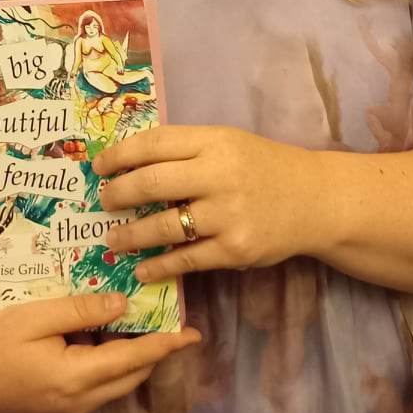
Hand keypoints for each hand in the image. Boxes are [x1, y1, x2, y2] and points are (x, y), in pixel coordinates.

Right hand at [0, 292, 200, 412]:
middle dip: (156, 350)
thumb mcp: (34, 318)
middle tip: (172, 320)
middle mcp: (80, 402)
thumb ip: (80, 310)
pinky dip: (113, 366)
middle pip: (132, 375)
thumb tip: (123, 305)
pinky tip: (107, 340)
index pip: (134, 359)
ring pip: (118, 385)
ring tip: (144, 325)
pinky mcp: (61, 412)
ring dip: (134, 358)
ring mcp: (71, 412)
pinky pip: (100, 389)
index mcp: (76, 378)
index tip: (194, 333)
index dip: (166, 345)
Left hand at [93, 124, 319, 282]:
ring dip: (130, 235)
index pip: (154, 144)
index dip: (119, 155)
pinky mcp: (235, 250)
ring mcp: (228, 215)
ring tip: (113, 240)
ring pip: (164, 227)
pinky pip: (186, 260)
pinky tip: (142, 269)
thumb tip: (130, 165)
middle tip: (104, 202)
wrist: (314, 200)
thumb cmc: (263, 168)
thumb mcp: (228, 144)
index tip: (99, 167)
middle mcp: (219, 175)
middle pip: (152, 183)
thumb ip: (187, 152)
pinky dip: (158, 267)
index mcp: (214, 142)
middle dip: (119, 194)